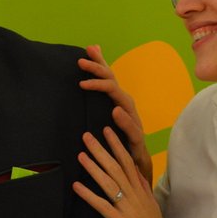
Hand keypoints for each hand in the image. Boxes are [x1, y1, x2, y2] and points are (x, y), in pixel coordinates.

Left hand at [74, 127, 180, 217]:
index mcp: (141, 192)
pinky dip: (89, 196)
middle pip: (116, 168)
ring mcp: (128, 209)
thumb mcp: (152, 206)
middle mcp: (135, 196)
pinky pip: (103, 207)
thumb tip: (138, 174)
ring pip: (109, 183)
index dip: (117, 145)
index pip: (128, 162)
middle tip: (87, 135)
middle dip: (101, 150)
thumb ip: (144, 189)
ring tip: (80, 155)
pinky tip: (76, 187)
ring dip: (94, 168)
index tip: (107, 130)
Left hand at [77, 44, 152, 181]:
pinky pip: (132, 126)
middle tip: (80, 63)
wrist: (135, 164)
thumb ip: (98, 99)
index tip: (82, 53)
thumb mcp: (104, 116)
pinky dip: (124, 119)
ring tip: (88, 84)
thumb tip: (88, 83)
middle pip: (112, 82)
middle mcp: (127, 106)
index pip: (108, 76)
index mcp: (118, 100)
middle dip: (97, 69)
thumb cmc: (119, 137)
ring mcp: (133, 120)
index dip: (97, 63)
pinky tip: (115, 111)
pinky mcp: (137, 137)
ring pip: (122, 99)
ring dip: (106, 89)